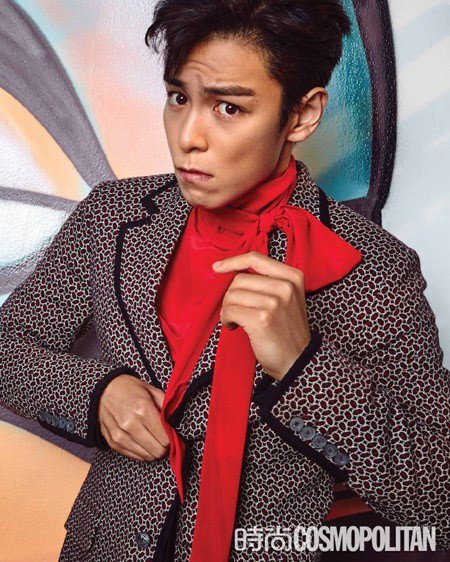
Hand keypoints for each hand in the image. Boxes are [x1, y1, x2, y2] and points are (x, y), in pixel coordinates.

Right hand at [98, 374, 169, 461]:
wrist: (103, 390)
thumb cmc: (130, 389)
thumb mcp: (152, 390)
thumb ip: (167, 406)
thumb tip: (177, 423)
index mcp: (143, 409)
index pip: (165, 438)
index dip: (171, 437)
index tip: (170, 433)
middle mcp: (130, 425)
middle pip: (157, 451)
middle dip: (164, 446)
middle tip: (163, 437)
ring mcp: (120, 436)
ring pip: (147, 456)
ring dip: (153, 449)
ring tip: (152, 437)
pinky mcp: (113, 443)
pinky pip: (135, 457)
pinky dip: (142, 451)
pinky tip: (142, 440)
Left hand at [212, 251, 310, 380]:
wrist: (298, 361)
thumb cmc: (287, 331)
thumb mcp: (287, 298)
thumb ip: (267, 281)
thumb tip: (234, 270)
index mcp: (293, 276)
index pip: (255, 258)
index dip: (232, 261)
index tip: (218, 268)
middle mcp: (285, 286)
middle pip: (239, 279)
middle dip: (231, 297)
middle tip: (236, 312)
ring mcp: (274, 302)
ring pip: (232, 295)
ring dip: (227, 310)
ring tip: (237, 321)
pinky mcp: (262, 319)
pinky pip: (230, 311)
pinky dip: (226, 320)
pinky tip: (235, 327)